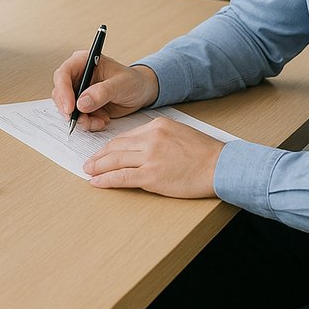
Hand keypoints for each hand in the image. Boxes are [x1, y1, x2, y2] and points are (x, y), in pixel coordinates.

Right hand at [51, 51, 159, 131]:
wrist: (142, 92)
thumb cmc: (133, 81)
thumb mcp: (121, 84)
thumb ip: (102, 92)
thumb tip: (82, 103)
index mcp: (83, 62)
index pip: (63, 74)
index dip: (63, 91)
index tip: (70, 108)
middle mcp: (78, 76)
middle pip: (60, 93)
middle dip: (70, 110)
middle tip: (83, 120)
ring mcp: (79, 91)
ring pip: (67, 108)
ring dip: (81, 119)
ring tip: (100, 121)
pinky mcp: (84, 105)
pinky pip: (78, 117)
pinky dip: (88, 123)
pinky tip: (102, 121)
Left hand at [84, 117, 223, 197]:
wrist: (220, 165)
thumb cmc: (204, 153)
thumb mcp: (178, 133)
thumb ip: (158, 137)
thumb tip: (140, 148)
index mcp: (156, 126)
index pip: (125, 136)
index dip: (110, 147)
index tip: (102, 153)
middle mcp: (150, 138)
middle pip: (116, 147)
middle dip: (99, 156)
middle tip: (89, 163)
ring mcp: (150, 157)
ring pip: (114, 161)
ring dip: (98, 167)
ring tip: (88, 172)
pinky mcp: (151, 175)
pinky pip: (121, 177)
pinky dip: (106, 180)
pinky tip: (97, 182)